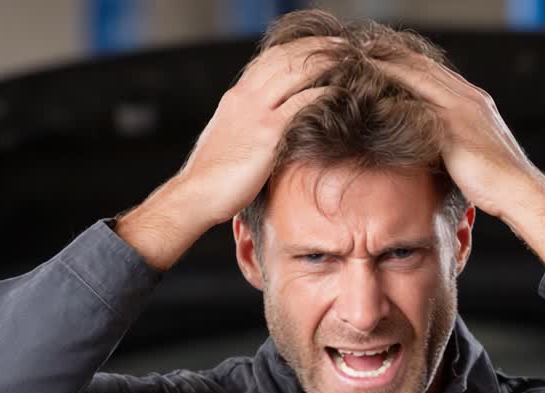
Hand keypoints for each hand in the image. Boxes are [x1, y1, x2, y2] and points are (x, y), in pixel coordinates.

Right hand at [117, 36, 340, 269]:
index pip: (270, 59)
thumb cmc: (215, 175)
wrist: (196, 194)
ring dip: (325, 62)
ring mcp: (255, 113)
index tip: (321, 48)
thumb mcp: (231, 138)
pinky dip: (323, 92)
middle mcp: (245, 97)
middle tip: (343, 47)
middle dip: (317, 48)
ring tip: (349, 60)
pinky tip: (340, 91)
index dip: (298, 49)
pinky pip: (301, 102)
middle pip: (286, 57)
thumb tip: (272, 127)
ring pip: (295, 72)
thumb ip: (250, 124)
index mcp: (236, 97)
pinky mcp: (267, 133)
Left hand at [371, 54, 544, 263]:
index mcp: (476, 101)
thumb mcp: (475, 150)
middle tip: (366, 54)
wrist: (517, 190)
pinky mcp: (451, 128)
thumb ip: (455, 139)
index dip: (411, 64)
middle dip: (395, 59)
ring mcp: (460, 110)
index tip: (386, 60)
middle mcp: (469, 98)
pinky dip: (396, 97)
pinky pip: (417, 104)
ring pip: (419, 78)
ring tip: (363, 66)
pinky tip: (373, 97)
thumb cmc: (498, 181)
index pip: (437, 73)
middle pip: (425, 68)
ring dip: (390, 69)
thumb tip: (433, 145)